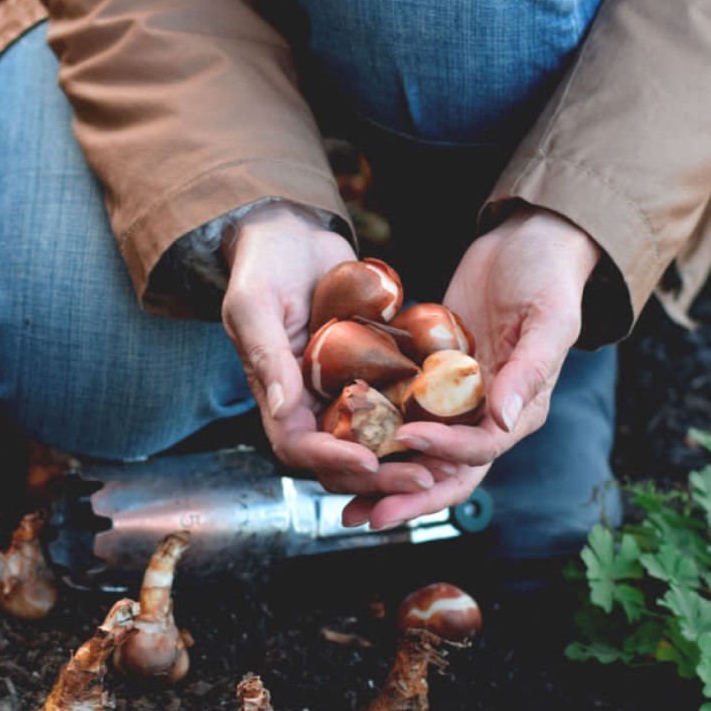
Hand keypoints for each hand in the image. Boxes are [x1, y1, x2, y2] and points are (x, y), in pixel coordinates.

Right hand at [221, 203, 447, 496]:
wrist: (293, 231)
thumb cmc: (264, 264)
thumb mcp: (255, 304)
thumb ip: (266, 355)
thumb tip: (284, 411)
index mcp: (276, 395)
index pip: (299, 446)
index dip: (332, 460)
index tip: (367, 461)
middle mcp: (310, 402)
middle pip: (341, 457)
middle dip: (379, 476)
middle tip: (422, 479)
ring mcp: (342, 389)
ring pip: (374, 441)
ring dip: (405, 459)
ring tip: (443, 466)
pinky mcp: (372, 371)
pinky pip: (396, 405)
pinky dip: (421, 421)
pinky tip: (455, 427)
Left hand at [341, 206, 601, 528]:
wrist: (528, 242)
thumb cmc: (548, 276)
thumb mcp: (551, 318)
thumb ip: (529, 370)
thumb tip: (501, 419)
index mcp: (519, 412)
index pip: (479, 452)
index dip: (444, 453)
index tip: (408, 440)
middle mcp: (485, 418)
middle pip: (444, 473)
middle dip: (405, 498)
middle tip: (365, 516)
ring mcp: (454, 403)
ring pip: (417, 456)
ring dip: (383, 481)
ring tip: (344, 504)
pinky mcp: (429, 382)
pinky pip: (399, 417)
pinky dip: (373, 437)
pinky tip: (337, 445)